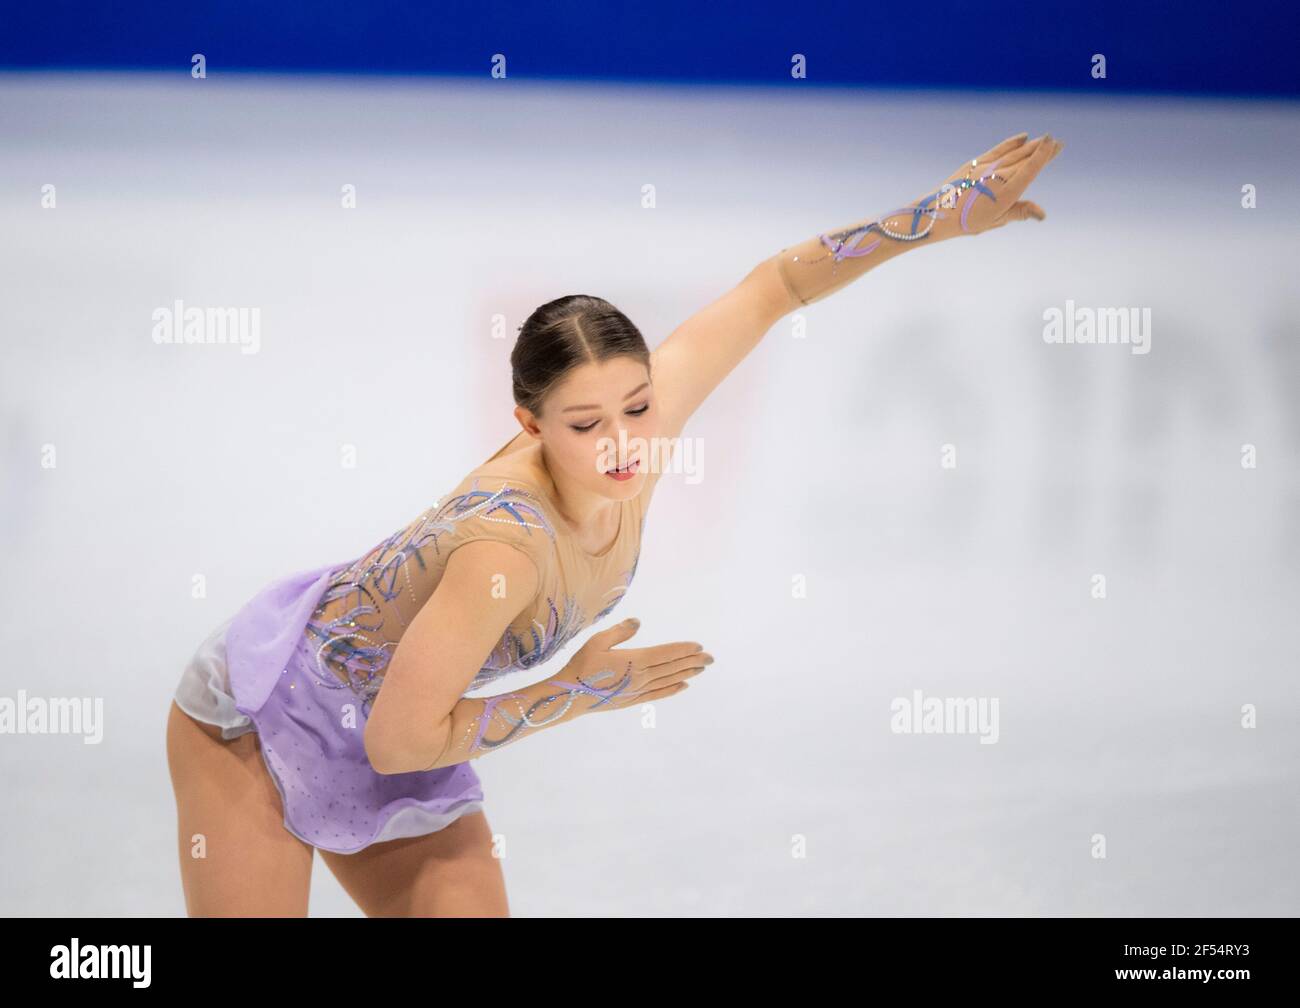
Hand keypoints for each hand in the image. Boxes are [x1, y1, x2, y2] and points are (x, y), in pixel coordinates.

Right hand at [559, 617, 711, 711]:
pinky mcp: (633, 700)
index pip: (666, 653)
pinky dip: (673, 689)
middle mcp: (640, 677)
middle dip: (693, 661)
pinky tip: (683, 685)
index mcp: (634, 660)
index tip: (699, 646)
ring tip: (702, 668)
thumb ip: (620, 632)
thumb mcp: (597, 642)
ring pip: (668, 680)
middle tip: (711, 658)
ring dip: (686, 673)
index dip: (683, 649)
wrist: (570, 695)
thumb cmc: (582, 665)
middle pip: (672, 667)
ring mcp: (638, 690)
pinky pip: (658, 694)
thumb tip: (639, 621)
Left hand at [924, 132, 1062, 239]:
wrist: (939, 214)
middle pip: (1025, 159)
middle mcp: (998, 177)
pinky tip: (1023, 137)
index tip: (1054, 143)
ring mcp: (987, 168)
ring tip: (1044, 140)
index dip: (1043, 155)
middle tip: (1058, 142)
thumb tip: (1043, 214)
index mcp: (1007, 193)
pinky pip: (998, 149)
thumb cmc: (969, 222)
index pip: (1030, 169)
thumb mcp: (997, 220)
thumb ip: (1021, 212)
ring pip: (1014, 153)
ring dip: (1030, 145)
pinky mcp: (976, 163)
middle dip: (1042, 150)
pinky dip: (1011, 143)